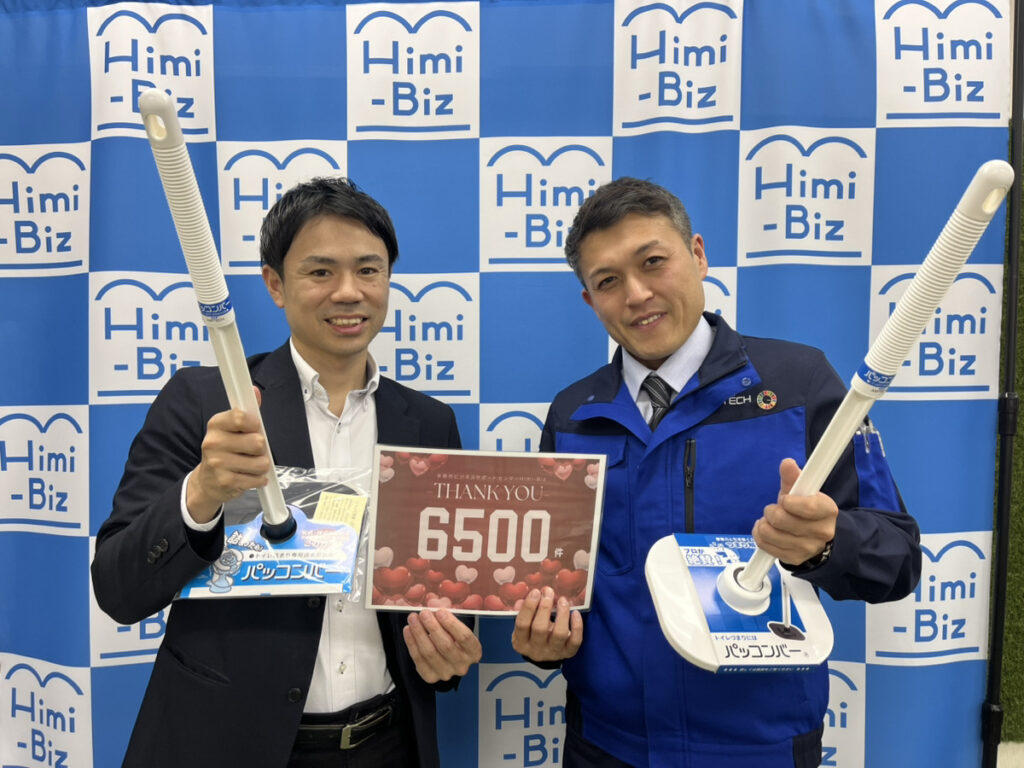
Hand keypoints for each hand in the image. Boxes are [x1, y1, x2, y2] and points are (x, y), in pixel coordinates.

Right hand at [185, 388, 269, 523]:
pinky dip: (258, 479)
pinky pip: (257, 479)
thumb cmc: (225, 450)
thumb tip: (255, 391)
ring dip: (260, 466)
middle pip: (258, 442)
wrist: (207, 481)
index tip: (254, 428)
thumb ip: (247, 412)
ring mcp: (218, 463)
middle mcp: (213, 442)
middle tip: (250, 451)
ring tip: (248, 465)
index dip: (255, 424)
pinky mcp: (226, 482)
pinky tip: (247, 476)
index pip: (241, 417)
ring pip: (261, 463)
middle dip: (261, 448)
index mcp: (216, 424)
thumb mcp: (232, 429)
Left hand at [403, 608, 481, 682]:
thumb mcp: (456, 626)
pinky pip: (418, 660)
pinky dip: (411, 644)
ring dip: (419, 633)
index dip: (451, 623)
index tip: (439, 611)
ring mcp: (446, 673)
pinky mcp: (431, 677)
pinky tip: (408, 630)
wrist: (446, 658)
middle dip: (432, 627)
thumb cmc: (453, 637)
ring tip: (413, 619)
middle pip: (446, 645)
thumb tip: (433, 603)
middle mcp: (462, 665)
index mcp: (474, 651)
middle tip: (423, 613)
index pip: (464, 637)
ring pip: (430, 653)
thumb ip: (448, 616)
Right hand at [511, 586, 582, 662]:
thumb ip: (522, 612)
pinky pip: (575, 640)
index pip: (522, 624)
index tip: (536, 592)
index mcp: (521, 642)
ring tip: (562, 600)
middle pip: (540, 628)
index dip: (529, 607)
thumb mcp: (524, 625)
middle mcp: (536, 650)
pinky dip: (577, 626)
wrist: (544, 654)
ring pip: (559, 634)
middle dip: (545, 607)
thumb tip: (525, 599)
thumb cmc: (533, 635)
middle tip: (549, 592)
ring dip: (562, 614)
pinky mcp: (567, 653)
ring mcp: (553, 652)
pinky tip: (575, 613)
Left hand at [752, 458, 837, 565]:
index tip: (784, 499)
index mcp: (827, 511)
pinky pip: (765, 545)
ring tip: (769, 520)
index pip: (806, 506)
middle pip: (781, 519)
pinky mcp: (794, 559)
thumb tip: (787, 463)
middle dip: (772, 511)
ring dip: (763, 523)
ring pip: (770, 533)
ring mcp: (808, 548)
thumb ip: (794, 477)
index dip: (788, 501)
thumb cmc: (806, 509)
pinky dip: (760, 535)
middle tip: (775, 509)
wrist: (816, 537)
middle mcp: (821, 532)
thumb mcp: (803, 491)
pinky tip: (767, 530)